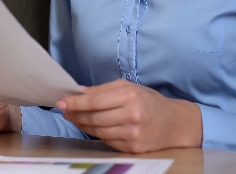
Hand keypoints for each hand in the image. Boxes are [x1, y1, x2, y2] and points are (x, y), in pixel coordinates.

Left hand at [56, 80, 201, 152]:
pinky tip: (92, 127)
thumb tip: (79, 92)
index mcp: (130, 96)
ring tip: (75, 118)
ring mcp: (133, 134)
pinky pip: (107, 141)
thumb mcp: (128, 87)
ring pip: (98, 131)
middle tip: (65, 111)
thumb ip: (103, 90)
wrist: (175, 123)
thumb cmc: (149, 101)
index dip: (75, 103)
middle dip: (76, 114)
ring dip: (83, 125)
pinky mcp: (133, 148)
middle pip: (94, 117)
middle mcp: (131, 115)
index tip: (61, 103)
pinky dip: (97, 134)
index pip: (95, 101)